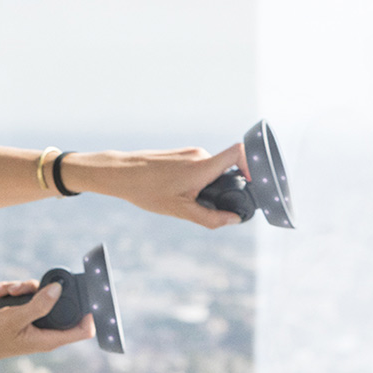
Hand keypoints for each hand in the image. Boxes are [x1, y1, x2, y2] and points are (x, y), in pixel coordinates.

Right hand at [0, 280, 94, 366]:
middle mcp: (44, 331)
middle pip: (59, 303)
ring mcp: (33, 323)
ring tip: (3, 291)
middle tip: (21, 289)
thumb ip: (38, 305)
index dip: (90, 313)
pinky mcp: (23, 317)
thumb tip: (58, 289)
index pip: (83, 330)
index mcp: (49, 338)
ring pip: (39, 297)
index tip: (88, 294)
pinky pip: (25, 299)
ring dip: (21, 289)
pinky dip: (12, 293)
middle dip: (41, 290)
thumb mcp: (14, 318)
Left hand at [65, 143, 247, 228]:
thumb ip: (210, 218)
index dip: (252, 164)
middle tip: (209, 205)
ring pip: (211, 169)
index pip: (239, 152)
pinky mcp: (180, 154)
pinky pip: (199, 167)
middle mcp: (199, 154)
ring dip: (207, 185)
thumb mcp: (179, 210)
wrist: (119, 173)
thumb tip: (233, 220)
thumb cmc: (147, 191)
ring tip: (185, 199)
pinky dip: (196, 181)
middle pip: (227, 168)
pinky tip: (177, 192)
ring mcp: (189, 152)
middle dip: (224, 187)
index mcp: (203, 166)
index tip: (251, 182)